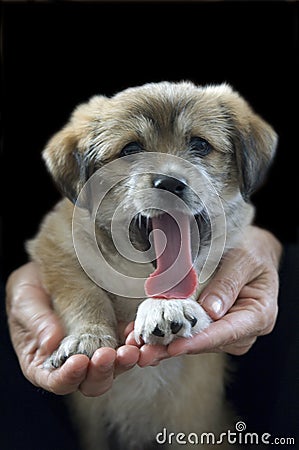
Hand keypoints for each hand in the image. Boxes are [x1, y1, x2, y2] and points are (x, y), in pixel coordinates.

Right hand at [5, 262, 139, 395]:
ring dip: (125, 361)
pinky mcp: (113, 334)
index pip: (57, 382)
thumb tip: (51, 343)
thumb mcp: (24, 302)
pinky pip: (128, 346)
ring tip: (131, 348)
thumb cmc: (30, 290)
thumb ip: (37, 322)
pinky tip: (137, 333)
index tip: (79, 361)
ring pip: (114, 368)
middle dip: (102, 372)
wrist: (48, 271)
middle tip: (108, 354)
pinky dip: (136, 345)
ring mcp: (95, 350)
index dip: (69, 377)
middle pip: (90, 382)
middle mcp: (72, 363)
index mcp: (44, 364)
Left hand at [126, 226, 281, 364]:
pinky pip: (186, 333)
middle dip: (172, 347)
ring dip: (163, 343)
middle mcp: (242, 331)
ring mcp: (224, 332)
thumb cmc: (253, 252)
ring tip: (136, 344)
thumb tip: (210, 311)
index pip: (226, 333)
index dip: (197, 341)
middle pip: (204, 343)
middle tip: (143, 351)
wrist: (253, 251)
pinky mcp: (209, 327)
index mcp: (258, 316)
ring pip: (192, 342)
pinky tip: (141, 336)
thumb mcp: (244, 259)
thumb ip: (228, 283)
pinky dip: (163, 334)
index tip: (174, 347)